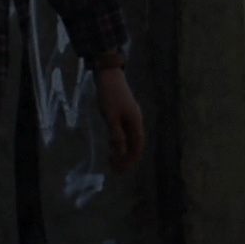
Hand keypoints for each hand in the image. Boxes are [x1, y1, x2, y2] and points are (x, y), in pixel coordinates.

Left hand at [94, 60, 148, 175]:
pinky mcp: (124, 112)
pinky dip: (120, 141)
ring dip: (123, 151)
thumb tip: (120, 153)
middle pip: (135, 144)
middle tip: (114, 169)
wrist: (108, 73)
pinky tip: (112, 144)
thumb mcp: (110, 116)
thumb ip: (116, 135)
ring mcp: (131, 115)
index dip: (129, 161)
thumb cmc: (109, 94)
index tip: (119, 170)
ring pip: (130, 138)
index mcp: (135, 122)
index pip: (136, 147)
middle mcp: (136, 120)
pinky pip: (125, 132)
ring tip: (112, 160)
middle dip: (126, 158)